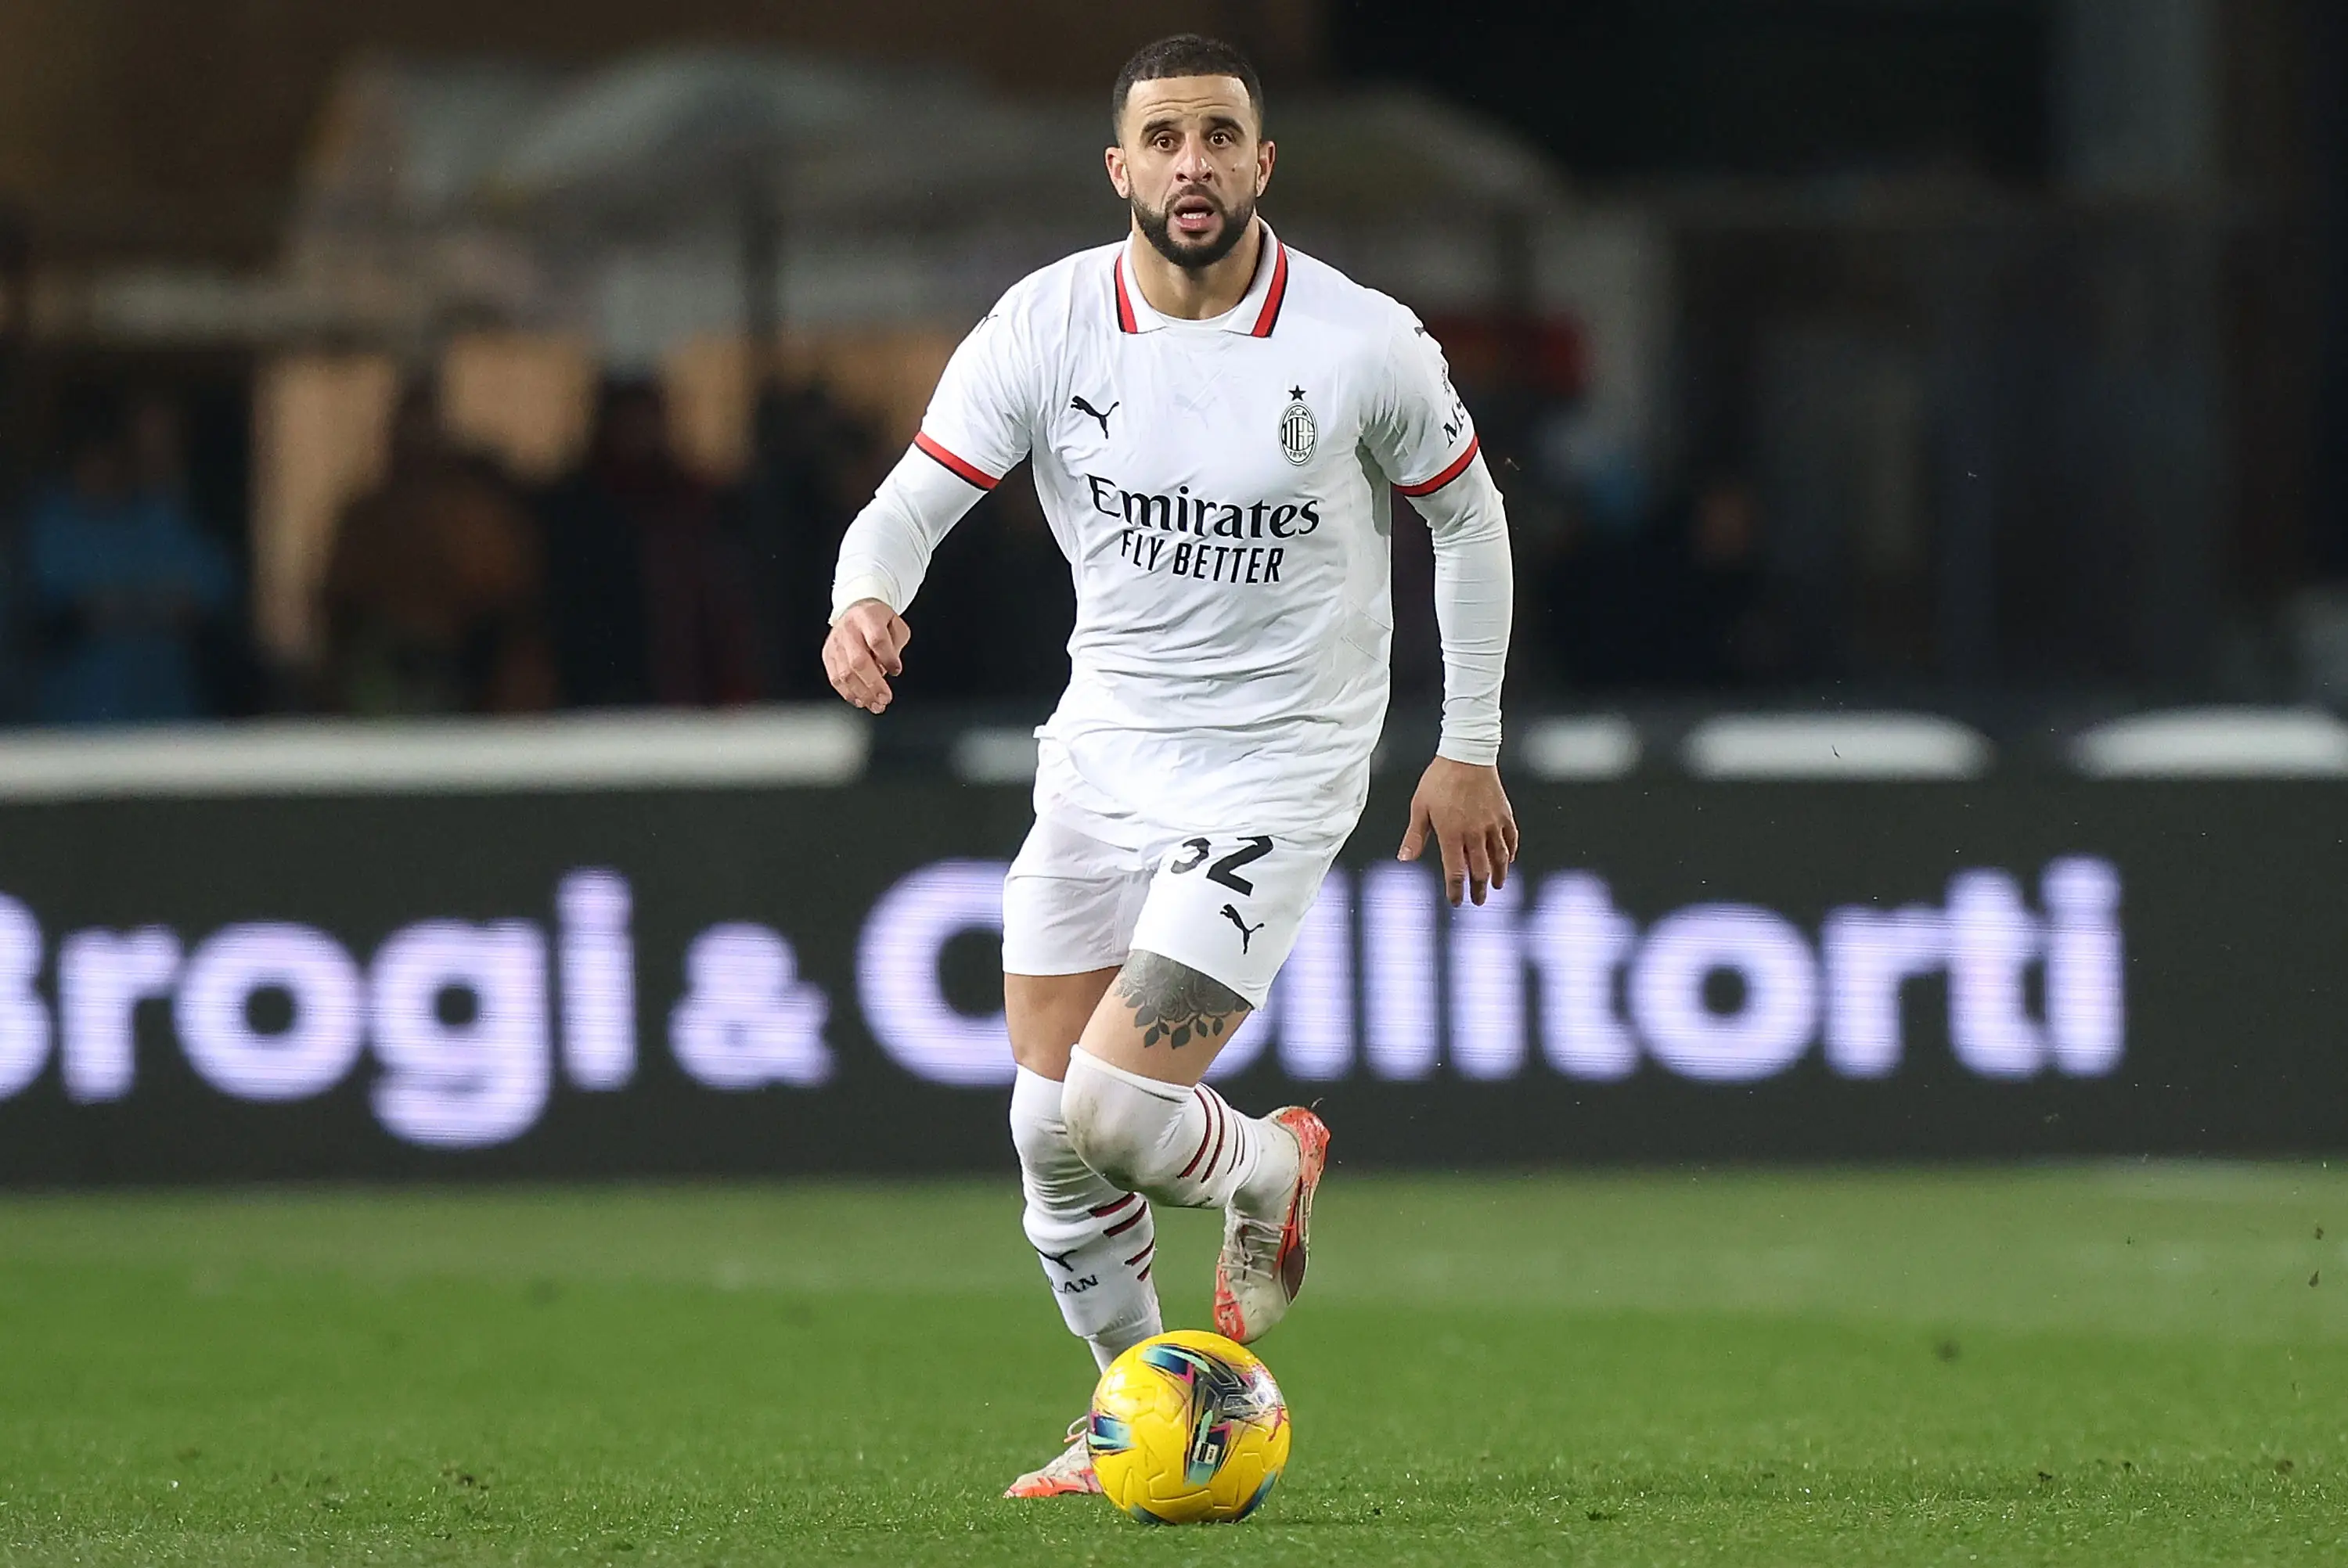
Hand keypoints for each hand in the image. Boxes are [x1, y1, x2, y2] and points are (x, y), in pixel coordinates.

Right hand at [822, 598, 910, 712]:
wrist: (855, 611)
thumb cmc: (878, 621)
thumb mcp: (896, 625)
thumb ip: (896, 646)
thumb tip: (888, 669)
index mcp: (868, 617)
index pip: (877, 640)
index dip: (888, 658)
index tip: (896, 670)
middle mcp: (849, 630)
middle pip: (858, 661)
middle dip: (874, 684)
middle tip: (885, 698)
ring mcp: (835, 643)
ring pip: (845, 674)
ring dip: (862, 694)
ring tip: (876, 705)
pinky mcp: (828, 655)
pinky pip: (835, 679)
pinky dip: (848, 693)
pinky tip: (860, 700)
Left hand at [1398, 757, 1518, 906]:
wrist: (1466, 754)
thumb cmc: (1439, 779)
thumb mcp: (1420, 807)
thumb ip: (1414, 836)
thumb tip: (1404, 859)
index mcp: (1451, 834)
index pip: (1455, 872)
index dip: (1456, 890)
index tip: (1456, 901)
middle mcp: (1475, 834)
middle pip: (1480, 871)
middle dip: (1478, 889)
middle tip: (1478, 900)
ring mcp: (1492, 825)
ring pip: (1500, 859)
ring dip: (1498, 876)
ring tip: (1496, 886)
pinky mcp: (1504, 815)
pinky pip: (1511, 840)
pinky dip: (1511, 854)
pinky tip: (1509, 860)